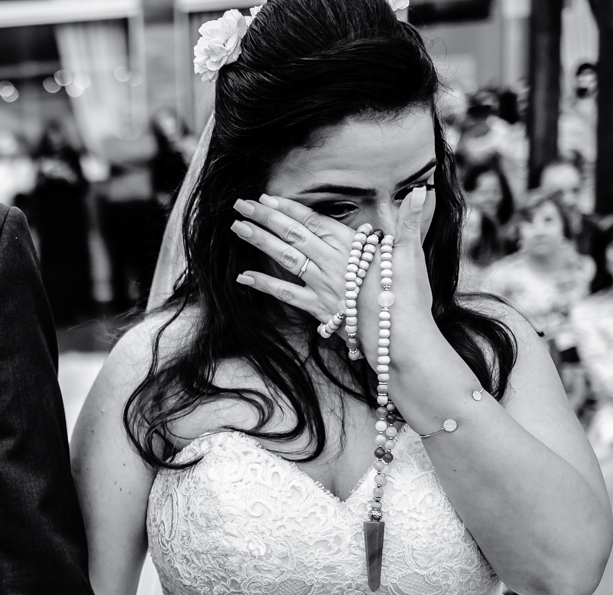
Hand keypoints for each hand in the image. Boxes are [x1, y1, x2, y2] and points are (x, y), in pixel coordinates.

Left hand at [231, 186, 434, 367]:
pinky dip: (264, 285)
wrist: (402, 338)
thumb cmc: (409, 296)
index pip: (314, 221)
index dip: (289, 208)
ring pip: (285, 258)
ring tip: (238, 228)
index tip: (267, 197)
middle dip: (266, 218)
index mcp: (352, 246)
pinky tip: (243, 277)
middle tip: (240, 204)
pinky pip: (286, 295)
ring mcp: (322, 286)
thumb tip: (422, 190)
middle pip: (293, 235)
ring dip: (260, 242)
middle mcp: (332, 263)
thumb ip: (409, 221)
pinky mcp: (318, 308)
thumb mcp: (411, 253)